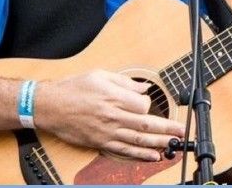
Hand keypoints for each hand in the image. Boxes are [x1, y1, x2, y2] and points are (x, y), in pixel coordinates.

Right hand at [34, 70, 185, 160]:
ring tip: (174, 145)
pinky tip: (153, 156)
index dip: (151, 105)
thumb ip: (125, 82)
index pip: (143, 105)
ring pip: (138, 140)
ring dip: (158, 143)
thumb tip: (143, 88)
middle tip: (181, 131)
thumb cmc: (73, 89)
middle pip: (146, 124)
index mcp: (114, 98)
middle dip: (167, 129)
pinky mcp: (100, 142)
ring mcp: (107, 132)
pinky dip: (140, 154)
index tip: (151, 103)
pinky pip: (124, 150)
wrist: (49, 106)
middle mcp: (112, 117)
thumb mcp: (100, 75)